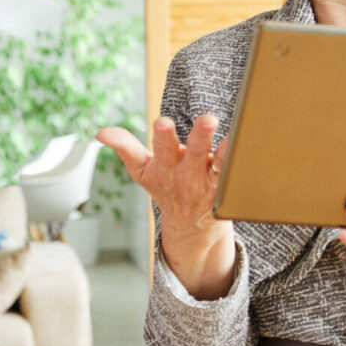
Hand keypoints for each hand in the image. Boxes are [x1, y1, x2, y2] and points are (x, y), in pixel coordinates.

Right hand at [98, 115, 228, 237]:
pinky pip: (232, 172)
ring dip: (224, 148)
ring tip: (238, 135)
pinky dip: (239, 160)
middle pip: (193, 153)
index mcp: (163, 167)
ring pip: (217, 162)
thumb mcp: (141, 170)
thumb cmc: (165, 186)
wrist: (190, 226)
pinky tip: (245, 144)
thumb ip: (123, 146)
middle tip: (208, 119)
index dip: (161, 136)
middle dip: (199, 136)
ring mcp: (207, 181)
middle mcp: (186, 174)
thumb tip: (100, 132)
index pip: (159, 149)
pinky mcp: (224, 186)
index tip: (163, 122)